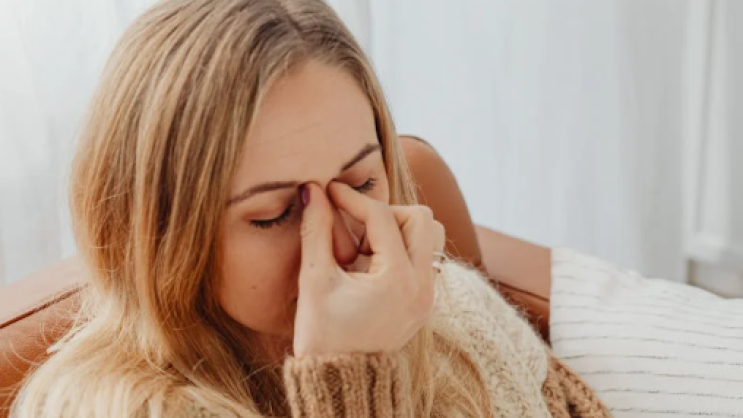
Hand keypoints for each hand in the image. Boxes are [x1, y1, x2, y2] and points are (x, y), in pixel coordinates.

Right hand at [292, 182, 444, 356]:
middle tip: (354, 232)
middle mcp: (422, 286)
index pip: (382, 217)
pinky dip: (403, 250)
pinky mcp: (425, 302)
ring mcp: (428, 295)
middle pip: (420, 218)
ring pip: (431, 236)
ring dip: (400, 230)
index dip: (352, 199)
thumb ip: (316, 230)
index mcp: (397, 280)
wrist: (340, 381)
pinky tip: (372, 265)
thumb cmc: (322, 335)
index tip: (329, 192)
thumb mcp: (315, 281)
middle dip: (385, 214)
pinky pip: (425, 258)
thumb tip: (312, 190)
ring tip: (367, 249)